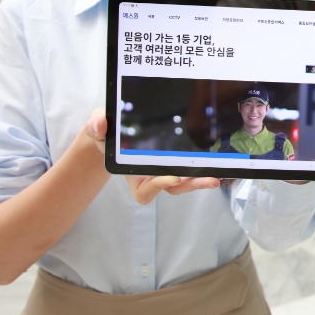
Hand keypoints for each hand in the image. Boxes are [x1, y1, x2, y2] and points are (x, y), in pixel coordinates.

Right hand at [83, 108, 220, 203]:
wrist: (112, 129)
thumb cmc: (105, 131)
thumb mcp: (96, 126)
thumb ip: (96, 126)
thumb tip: (101, 124)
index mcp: (131, 173)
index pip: (146, 189)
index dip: (158, 186)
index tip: (173, 177)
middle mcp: (150, 175)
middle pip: (173, 188)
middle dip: (192, 185)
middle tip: (211, 180)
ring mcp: (164, 168)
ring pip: (185, 181)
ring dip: (201, 179)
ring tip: (218, 175)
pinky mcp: (175, 159)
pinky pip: (190, 167)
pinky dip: (203, 165)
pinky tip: (218, 160)